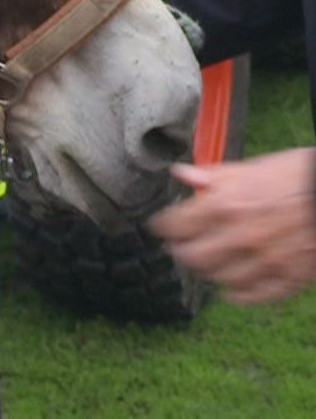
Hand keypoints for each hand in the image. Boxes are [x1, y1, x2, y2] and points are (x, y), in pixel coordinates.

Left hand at [149, 147, 315, 303]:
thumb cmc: (301, 175)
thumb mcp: (254, 167)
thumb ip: (215, 176)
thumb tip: (182, 174)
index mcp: (227, 204)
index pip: (175, 225)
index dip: (163, 226)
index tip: (162, 226)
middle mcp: (241, 235)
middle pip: (192, 257)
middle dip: (182, 251)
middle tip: (182, 247)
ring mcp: (266, 260)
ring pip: (219, 279)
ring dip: (209, 271)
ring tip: (209, 264)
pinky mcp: (290, 277)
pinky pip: (254, 296)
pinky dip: (238, 294)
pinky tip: (233, 287)